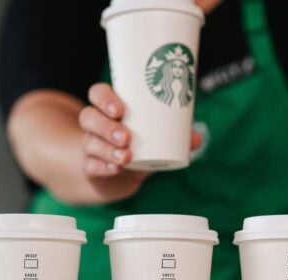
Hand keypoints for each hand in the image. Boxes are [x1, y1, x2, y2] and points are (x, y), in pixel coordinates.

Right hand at [78, 83, 201, 201]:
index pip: (97, 94)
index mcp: (109, 110)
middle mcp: (96, 126)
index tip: (120, 109)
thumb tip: (197, 140)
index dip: (104, 98)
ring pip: (90, 143)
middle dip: (107, 126)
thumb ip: (176, 138)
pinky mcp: (90, 168)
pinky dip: (103, 167)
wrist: (117, 178)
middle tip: (127, 137)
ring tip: (126, 156)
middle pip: (89, 117)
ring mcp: (90, 147)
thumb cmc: (137, 148)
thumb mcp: (155, 141)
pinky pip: (91, 166)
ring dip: (108, 149)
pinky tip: (115, 169)